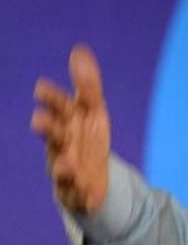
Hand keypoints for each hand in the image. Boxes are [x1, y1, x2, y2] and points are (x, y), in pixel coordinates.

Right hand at [31, 44, 111, 213]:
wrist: (90, 179)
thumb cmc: (86, 138)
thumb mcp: (92, 110)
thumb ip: (87, 83)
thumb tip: (79, 49)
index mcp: (66, 123)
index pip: (59, 108)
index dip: (51, 99)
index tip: (40, 88)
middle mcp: (61, 146)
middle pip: (54, 137)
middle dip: (47, 129)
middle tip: (38, 121)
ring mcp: (66, 169)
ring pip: (60, 168)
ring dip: (61, 166)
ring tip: (64, 165)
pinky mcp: (76, 192)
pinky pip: (78, 194)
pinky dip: (80, 194)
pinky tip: (86, 193)